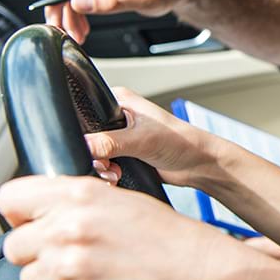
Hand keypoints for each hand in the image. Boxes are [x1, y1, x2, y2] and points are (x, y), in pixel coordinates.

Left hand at [0, 175, 263, 279]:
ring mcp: (74, 269)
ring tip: (94, 278)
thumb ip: (82, 204)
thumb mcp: (129, 202)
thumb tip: (45, 214)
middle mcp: (72, 229)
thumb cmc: (179, 241)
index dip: (21, 214)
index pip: (10, 198)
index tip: (33, 224)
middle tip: (72, 258)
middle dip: (38, 254)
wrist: (212, 278)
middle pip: (15, 246)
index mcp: (82, 195)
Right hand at [86, 88, 221, 187]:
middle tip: (106, 166)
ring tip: (115, 173)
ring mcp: (119, 137)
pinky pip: (102, 166)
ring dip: (100, 169)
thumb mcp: (142, 140)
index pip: (84, 112)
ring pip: (92, 154)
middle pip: (86, 137)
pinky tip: (117, 178)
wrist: (199, 165)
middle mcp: (116, 117)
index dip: (81, 132)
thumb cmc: (182, 141)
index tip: (89, 150)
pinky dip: (105, 175)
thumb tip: (83, 146)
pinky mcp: (122, 154)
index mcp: (119, 101)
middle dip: (93, 156)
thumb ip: (110, 142)